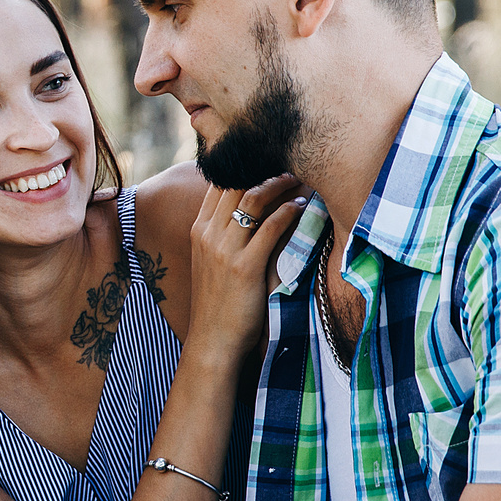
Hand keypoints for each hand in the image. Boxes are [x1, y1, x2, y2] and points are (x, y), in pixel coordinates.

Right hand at [184, 175, 306, 371]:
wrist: (213, 341)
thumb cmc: (218, 302)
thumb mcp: (210, 262)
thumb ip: (222, 236)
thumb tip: (246, 213)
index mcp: (198, 230)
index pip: (218, 183)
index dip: (242, 166)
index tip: (267, 160)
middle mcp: (208, 234)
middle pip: (235, 184)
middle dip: (264, 168)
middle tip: (290, 162)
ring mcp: (224, 250)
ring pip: (253, 198)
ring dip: (279, 183)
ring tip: (299, 178)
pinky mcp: (245, 266)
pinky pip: (270, 227)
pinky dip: (289, 211)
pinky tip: (302, 206)